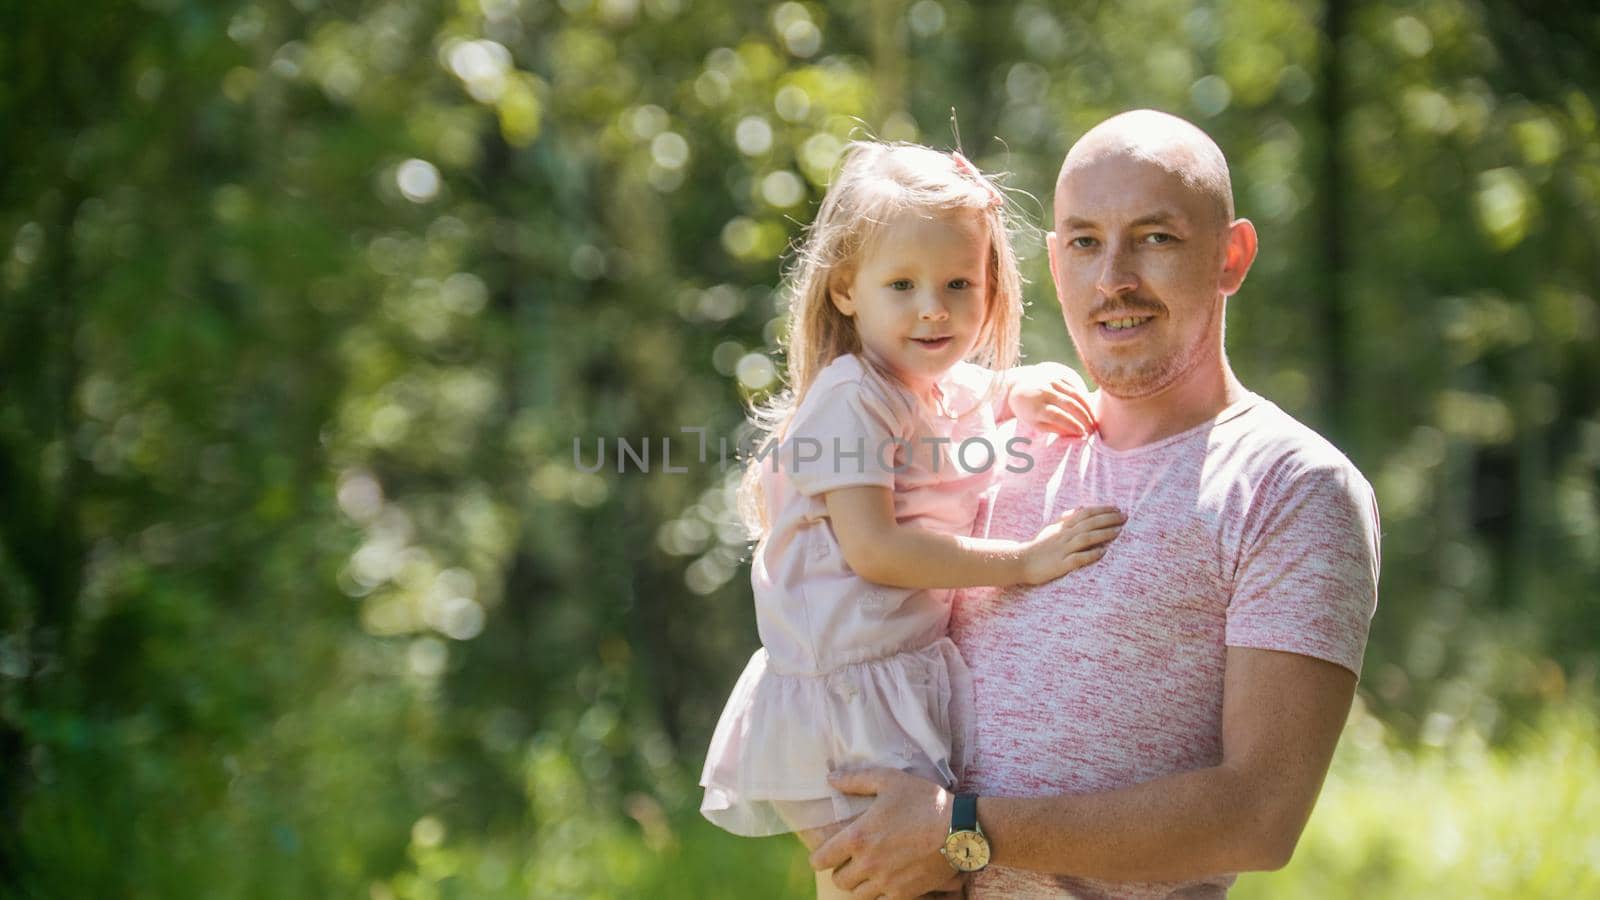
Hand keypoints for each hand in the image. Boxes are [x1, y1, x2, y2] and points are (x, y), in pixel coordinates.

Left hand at [809, 768, 964, 898]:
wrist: (960, 829)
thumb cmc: (924, 801)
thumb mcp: (889, 780)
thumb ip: (856, 779)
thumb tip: (830, 778)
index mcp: (858, 837)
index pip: (822, 859)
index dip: (817, 859)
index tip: (821, 856)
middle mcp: (868, 864)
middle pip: (839, 881)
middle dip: (840, 871)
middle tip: (849, 862)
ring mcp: (886, 882)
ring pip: (858, 895)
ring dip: (858, 885)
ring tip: (866, 874)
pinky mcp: (905, 894)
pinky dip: (880, 893)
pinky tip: (887, 881)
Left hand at [1008, 363, 1095, 436]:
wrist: (1019, 385)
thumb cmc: (1028, 410)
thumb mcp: (1035, 423)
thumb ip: (1054, 428)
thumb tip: (1076, 433)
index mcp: (1036, 406)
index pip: (1057, 415)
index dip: (1072, 424)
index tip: (1083, 433)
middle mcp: (1044, 392)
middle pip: (1070, 404)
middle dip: (1084, 418)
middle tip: (1093, 429)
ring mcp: (1051, 381)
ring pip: (1076, 394)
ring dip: (1088, 408)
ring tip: (1094, 420)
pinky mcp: (1058, 375)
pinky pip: (1075, 386)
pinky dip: (1084, 398)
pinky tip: (1090, 408)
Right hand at [1019, 505, 1122, 584]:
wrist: (1020, 561)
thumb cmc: (1037, 546)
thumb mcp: (1050, 529)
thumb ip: (1066, 519)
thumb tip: (1081, 508)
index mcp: (1062, 527)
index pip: (1085, 514)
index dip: (1101, 510)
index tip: (1117, 508)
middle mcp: (1064, 536)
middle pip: (1088, 524)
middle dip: (1108, 519)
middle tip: (1124, 517)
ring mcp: (1062, 550)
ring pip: (1085, 538)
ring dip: (1103, 534)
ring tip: (1119, 531)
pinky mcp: (1061, 564)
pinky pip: (1078, 558)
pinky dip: (1091, 554)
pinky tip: (1103, 552)